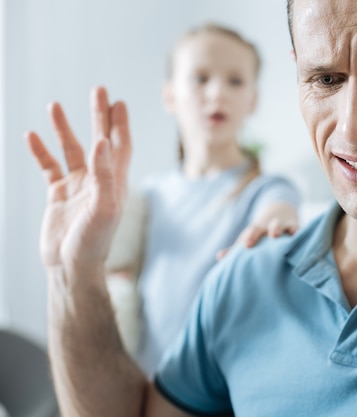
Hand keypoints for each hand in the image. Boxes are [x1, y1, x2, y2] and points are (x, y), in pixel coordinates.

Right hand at [26, 86, 130, 277]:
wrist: (71, 267)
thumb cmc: (93, 242)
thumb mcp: (103, 207)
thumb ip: (105, 174)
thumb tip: (103, 141)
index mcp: (115, 182)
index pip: (120, 146)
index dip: (121, 124)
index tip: (118, 101)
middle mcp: (99, 181)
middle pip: (99, 140)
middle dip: (99, 116)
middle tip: (98, 90)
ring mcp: (77, 187)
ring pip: (71, 150)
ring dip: (64, 129)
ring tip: (55, 105)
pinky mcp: (58, 195)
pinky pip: (49, 167)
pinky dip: (41, 152)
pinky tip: (32, 135)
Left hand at [216, 217, 298, 259]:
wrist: (279, 214)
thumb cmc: (260, 234)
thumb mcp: (249, 239)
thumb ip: (235, 250)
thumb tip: (220, 258)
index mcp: (258, 229)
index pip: (253, 231)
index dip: (250, 236)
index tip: (247, 245)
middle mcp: (272, 226)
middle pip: (270, 225)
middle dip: (270, 230)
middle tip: (270, 237)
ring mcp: (286, 227)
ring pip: (286, 225)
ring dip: (283, 229)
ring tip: (280, 236)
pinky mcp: (297, 229)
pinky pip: (300, 230)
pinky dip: (300, 234)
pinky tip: (300, 240)